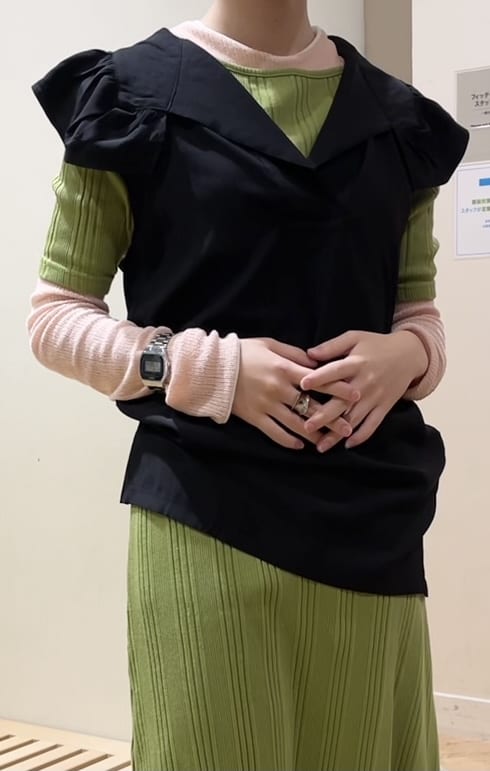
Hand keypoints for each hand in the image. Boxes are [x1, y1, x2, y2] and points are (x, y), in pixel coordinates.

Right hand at [232, 338, 358, 449]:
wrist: (212, 369)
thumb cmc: (243, 352)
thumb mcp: (270, 344)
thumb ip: (293, 353)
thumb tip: (315, 361)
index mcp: (284, 368)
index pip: (318, 380)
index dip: (338, 388)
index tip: (355, 395)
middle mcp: (279, 389)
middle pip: (311, 406)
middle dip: (331, 418)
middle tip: (348, 428)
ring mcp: (267, 405)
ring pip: (295, 423)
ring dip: (313, 434)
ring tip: (328, 442)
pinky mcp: (255, 417)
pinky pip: (275, 433)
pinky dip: (288, 440)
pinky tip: (300, 446)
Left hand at [300, 330, 428, 451]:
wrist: (409, 355)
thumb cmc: (376, 345)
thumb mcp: (355, 338)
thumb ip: (332, 346)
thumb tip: (309, 354)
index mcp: (356, 363)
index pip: (335, 371)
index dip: (319, 377)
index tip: (302, 385)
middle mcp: (365, 382)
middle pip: (342, 402)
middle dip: (324, 416)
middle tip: (306, 427)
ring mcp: (375, 397)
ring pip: (354, 419)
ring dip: (338, 434)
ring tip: (321, 446)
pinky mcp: (384, 407)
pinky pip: (373, 425)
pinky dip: (361, 436)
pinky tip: (347, 445)